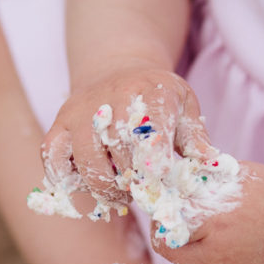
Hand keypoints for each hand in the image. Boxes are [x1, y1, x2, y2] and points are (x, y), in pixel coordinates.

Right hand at [33, 65, 214, 222]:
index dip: (157, 167)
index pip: (151, 136)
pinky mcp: (57, 125)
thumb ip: (197, 139)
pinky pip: (53, 160)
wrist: (116, 70)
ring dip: (105, 188)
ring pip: (87, 163)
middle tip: (143, 192)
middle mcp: (109, 99)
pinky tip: (88, 186)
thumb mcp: (185, 107)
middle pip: (120, 156)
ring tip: (120, 194)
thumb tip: (210, 165)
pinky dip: (68, 181)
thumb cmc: (157, 98)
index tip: (161, 183)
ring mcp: (79, 113)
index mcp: (148, 93)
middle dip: (135, 183)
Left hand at [107, 162, 263, 263]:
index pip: (168, 219)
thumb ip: (196, 175)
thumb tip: (157, 167)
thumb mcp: (233, 173)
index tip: (158, 203)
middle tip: (162, 227)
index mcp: (216, 219)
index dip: (158, 211)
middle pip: (166, 250)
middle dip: (159, 236)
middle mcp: (217, 254)